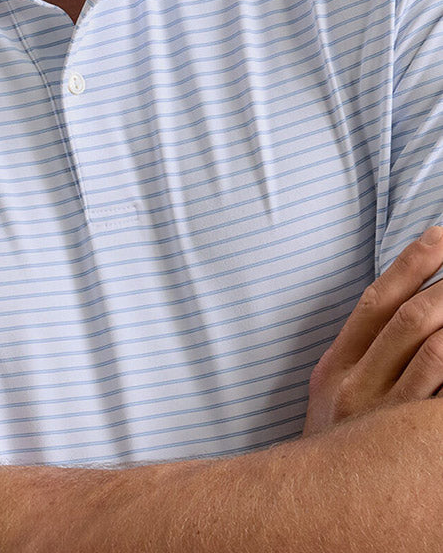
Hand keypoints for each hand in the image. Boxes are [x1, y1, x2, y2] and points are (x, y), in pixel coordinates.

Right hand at [303, 225, 442, 435]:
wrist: (316, 512)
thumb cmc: (340, 447)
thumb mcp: (335, 394)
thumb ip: (363, 352)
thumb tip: (404, 302)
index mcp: (335, 367)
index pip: (376, 299)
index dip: (412, 262)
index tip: (442, 233)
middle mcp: (356, 386)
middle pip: (410, 318)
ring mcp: (384, 417)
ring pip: (435, 351)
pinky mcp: (409, 444)